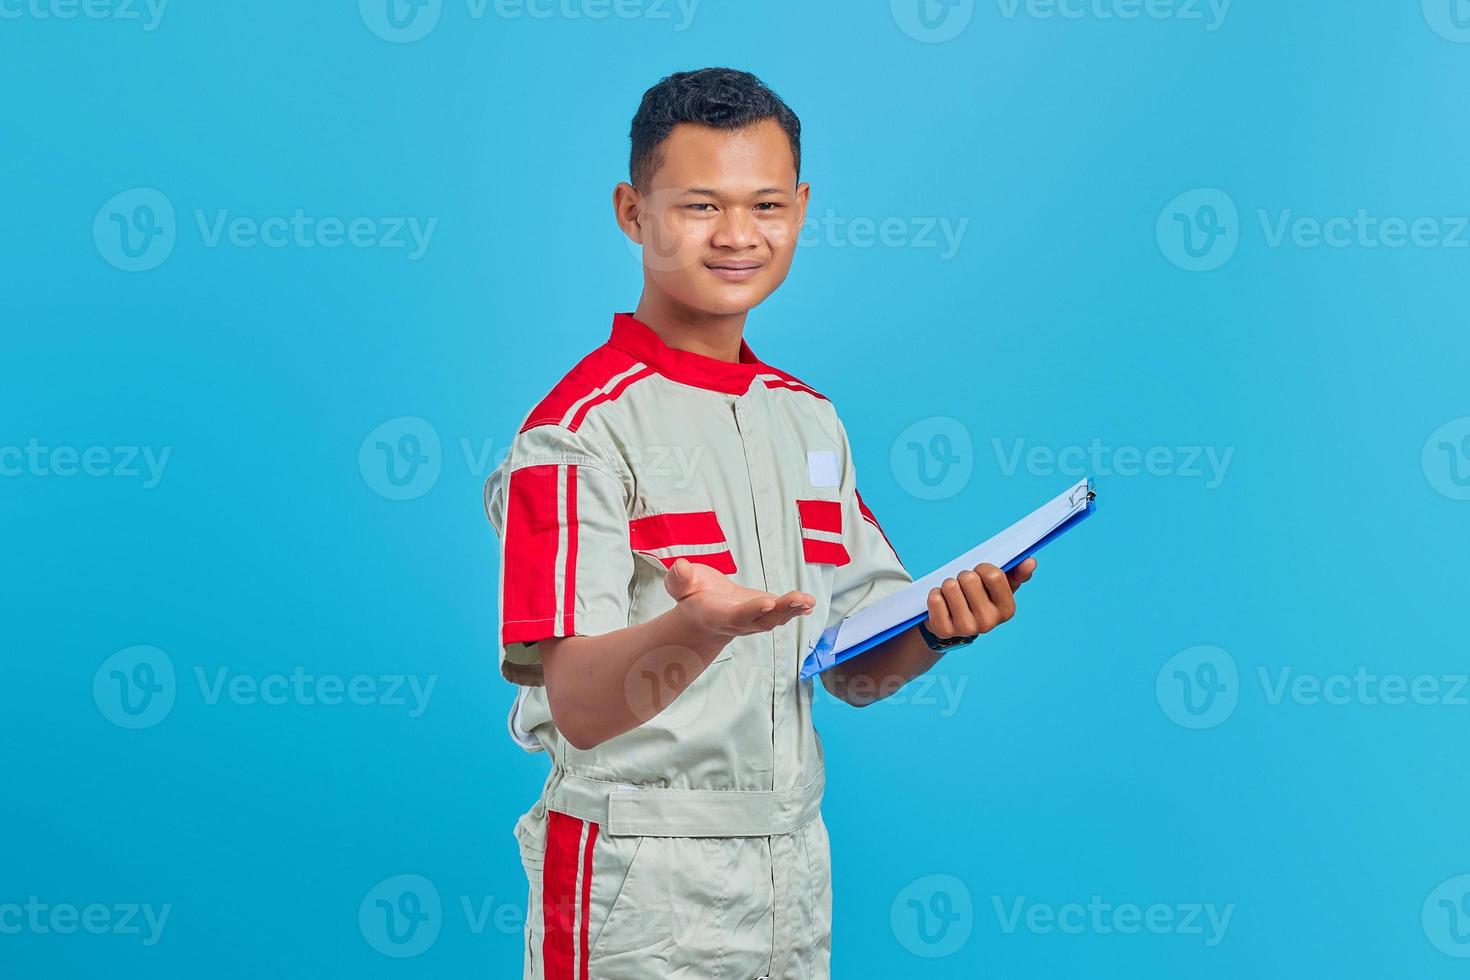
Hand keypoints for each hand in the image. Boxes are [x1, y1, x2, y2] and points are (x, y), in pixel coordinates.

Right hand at [664, 557, 814, 638]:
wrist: (702, 614)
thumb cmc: (692, 595)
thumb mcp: (679, 586)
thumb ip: (679, 578)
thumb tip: (680, 565)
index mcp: (718, 616)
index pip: (737, 615)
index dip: (752, 610)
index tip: (767, 602)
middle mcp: (739, 621)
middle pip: (763, 620)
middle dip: (781, 611)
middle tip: (798, 600)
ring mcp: (755, 619)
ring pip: (775, 618)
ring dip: (793, 610)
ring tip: (808, 600)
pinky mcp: (765, 612)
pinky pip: (782, 613)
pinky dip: (797, 610)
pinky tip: (810, 604)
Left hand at [925, 557, 1035, 639]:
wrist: (954, 623)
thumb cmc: (980, 599)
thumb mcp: (999, 588)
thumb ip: (1017, 573)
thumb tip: (1030, 561)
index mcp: (1006, 610)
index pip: (993, 575)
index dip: (982, 568)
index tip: (980, 574)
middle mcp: (988, 623)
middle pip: (969, 579)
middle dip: (963, 576)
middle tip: (964, 587)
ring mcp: (965, 628)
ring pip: (950, 586)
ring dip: (948, 585)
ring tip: (953, 595)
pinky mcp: (944, 630)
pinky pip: (935, 598)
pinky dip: (935, 594)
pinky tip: (942, 603)